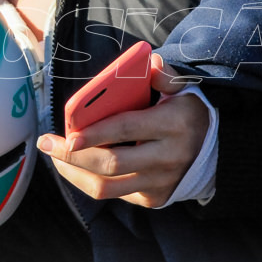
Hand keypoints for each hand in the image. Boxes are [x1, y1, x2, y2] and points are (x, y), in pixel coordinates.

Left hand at [37, 53, 208, 207]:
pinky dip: (88, 181)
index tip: (68, 133)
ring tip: (55, 156)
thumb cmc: (184, 112)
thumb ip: (164, 76)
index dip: (95, 133)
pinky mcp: (153, 198)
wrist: (215, 149)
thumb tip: (150, 64)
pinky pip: (113, 194)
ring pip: (107, 186)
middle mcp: (168, 158)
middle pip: (111, 163)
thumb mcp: (181, 88)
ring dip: (74, 172)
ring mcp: (160, 182)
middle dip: (73, 155)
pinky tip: (75, 166)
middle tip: (47, 144)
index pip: (126, 130)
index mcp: (173, 125)